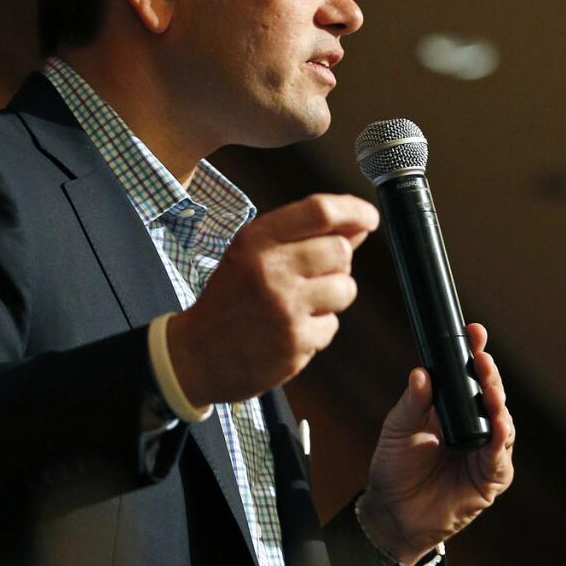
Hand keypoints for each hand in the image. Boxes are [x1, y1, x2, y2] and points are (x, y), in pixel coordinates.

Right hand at [166, 194, 378, 406]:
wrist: (195, 355)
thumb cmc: (230, 300)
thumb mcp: (251, 255)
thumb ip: (301, 236)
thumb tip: (358, 226)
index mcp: (257, 241)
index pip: (319, 212)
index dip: (354, 210)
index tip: (370, 218)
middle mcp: (271, 270)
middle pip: (341, 251)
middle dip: (337, 264)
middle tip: (314, 277)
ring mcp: (285, 309)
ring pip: (345, 289)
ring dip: (332, 297)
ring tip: (300, 305)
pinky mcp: (295, 343)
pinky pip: (332, 326)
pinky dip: (318, 330)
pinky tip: (289, 331)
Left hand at [357, 324, 514, 563]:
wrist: (392, 514)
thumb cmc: (395, 469)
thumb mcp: (398, 430)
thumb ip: (412, 403)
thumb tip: (421, 373)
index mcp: (451, 409)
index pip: (468, 376)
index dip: (474, 353)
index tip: (473, 332)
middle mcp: (473, 426)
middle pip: (490, 394)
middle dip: (488, 374)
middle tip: (481, 357)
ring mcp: (485, 452)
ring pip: (502, 421)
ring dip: (497, 402)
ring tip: (489, 388)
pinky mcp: (490, 478)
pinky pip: (500, 455)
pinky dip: (500, 438)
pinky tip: (497, 423)